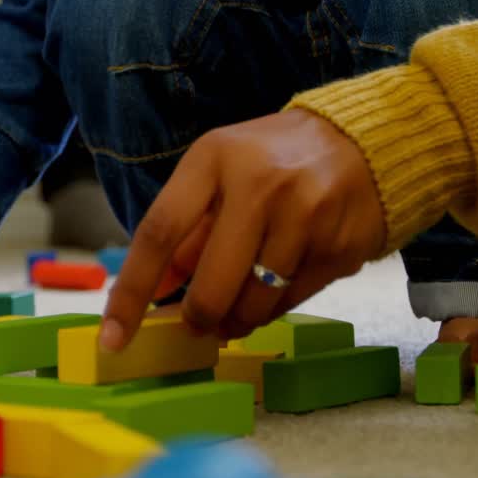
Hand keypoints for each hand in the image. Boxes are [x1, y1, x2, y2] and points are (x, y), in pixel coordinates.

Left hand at [100, 109, 385, 350]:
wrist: (364, 141)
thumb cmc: (275, 159)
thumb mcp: (220, 172)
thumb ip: (186, 229)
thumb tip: (153, 291)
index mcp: (215, 158)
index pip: (159, 233)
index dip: (131, 291)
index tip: (113, 335)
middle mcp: (260, 184)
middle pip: (211, 284)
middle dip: (198, 317)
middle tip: (197, 324)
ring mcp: (305, 217)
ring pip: (254, 303)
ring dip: (239, 319)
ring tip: (239, 310)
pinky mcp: (339, 247)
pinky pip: (292, 303)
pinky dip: (274, 308)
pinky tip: (277, 287)